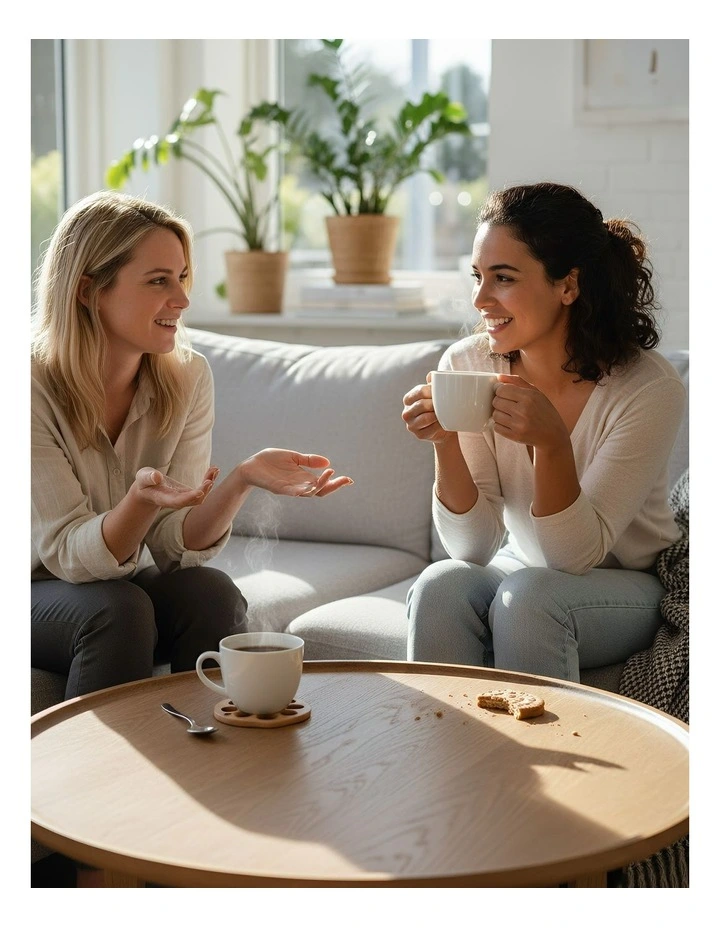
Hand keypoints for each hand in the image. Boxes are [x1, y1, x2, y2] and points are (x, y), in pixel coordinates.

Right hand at [133, 466, 218, 508]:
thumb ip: (148, 478)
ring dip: (209, 483)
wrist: (148, 490)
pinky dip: (209, 480)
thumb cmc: (144, 483)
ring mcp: (185, 499)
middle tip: (210, 478)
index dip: (189, 498)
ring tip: (215, 470)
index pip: (178, 501)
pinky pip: (202, 489)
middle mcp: (177, 501)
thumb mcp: (143, 478)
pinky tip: (214, 470)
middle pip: (194, 501)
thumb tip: (157, 477)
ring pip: (201, 496)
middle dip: (203, 490)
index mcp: (164, 499)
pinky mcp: (189, 493)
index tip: (200, 492)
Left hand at [238, 449, 352, 497]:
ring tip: (328, 475)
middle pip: (320, 491)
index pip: (323, 484)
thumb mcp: (293, 457)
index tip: (349, 479)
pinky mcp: (278, 488)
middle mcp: (298, 486)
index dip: (336, 483)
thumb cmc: (271, 462)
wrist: (251, 466)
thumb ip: (308, 460)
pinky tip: (309, 485)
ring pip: (308, 492)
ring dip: (319, 485)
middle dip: (333, 486)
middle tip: (345, 479)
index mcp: (303, 479)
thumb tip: (327, 462)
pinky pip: (291, 492)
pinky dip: (300, 490)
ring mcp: (289, 489)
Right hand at [401, 374, 455, 444]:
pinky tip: (444, 423)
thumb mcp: (436, 394)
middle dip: (435, 404)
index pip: (420, 391)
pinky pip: (431, 429)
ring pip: (425, 418)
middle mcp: (407, 412)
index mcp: (409, 399)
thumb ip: (434, 382)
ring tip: (445, 413)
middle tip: (446, 403)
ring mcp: (411, 425)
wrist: (446, 427)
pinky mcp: (419, 435)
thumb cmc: (439, 407)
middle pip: (421, 405)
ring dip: (437, 415)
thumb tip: (432, 376)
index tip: (443, 391)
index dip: (433, 391)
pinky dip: (439, 425)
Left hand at [492, 374, 569, 449]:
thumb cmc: (544, 411)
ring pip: (495, 415)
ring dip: (499, 414)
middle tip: (507, 404)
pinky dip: (500, 425)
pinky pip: (496, 427)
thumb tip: (499, 377)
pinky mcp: (515, 436)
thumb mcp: (536, 393)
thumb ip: (517, 381)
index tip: (503, 393)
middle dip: (499, 402)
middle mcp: (524, 410)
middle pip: (496, 402)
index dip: (499, 390)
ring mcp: (519, 424)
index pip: (501, 390)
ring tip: (509, 414)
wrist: (553, 435)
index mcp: (529, 397)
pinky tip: (510, 423)